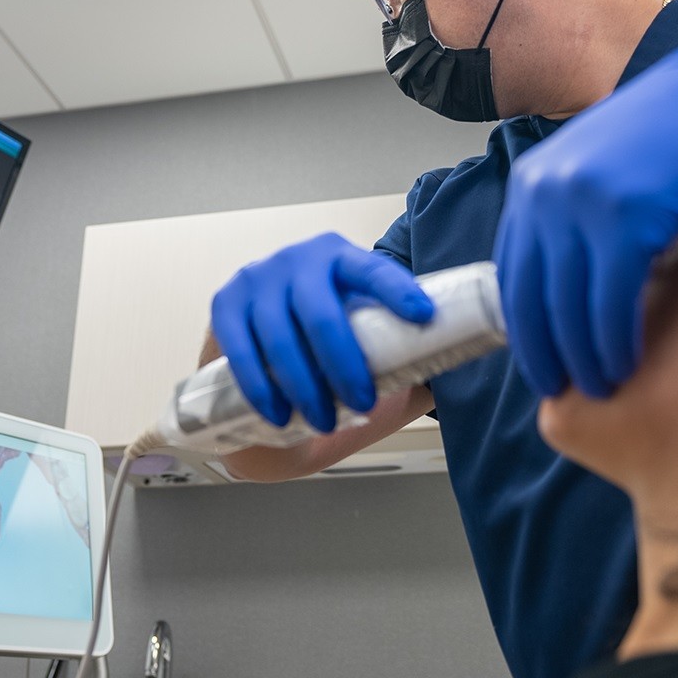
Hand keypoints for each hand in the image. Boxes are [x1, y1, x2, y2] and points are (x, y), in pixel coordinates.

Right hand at [211, 232, 433, 431]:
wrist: (262, 342)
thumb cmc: (325, 341)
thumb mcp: (361, 332)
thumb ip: (400, 347)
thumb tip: (452, 367)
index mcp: (341, 256)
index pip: (373, 270)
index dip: (398, 292)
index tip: (424, 316)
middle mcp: (298, 259)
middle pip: (321, 313)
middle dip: (343, 364)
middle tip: (362, 403)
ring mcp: (257, 278)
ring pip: (279, 336)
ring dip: (303, 385)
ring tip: (323, 421)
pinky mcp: (225, 302)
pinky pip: (240, 350)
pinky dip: (260, 387)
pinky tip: (278, 413)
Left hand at [494, 21, 677, 398]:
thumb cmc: (676, 131)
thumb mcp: (602, 173)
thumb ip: (575, 222)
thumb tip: (569, 292)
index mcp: (533, 182)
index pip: (512, 272)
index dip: (524, 327)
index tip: (539, 360)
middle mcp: (545, 191)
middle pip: (530, 295)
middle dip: (544, 352)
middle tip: (561, 389)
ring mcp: (581, 202)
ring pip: (568, 305)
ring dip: (582, 356)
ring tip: (600, 386)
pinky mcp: (627, 214)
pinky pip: (611, 299)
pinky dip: (615, 340)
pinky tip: (626, 363)